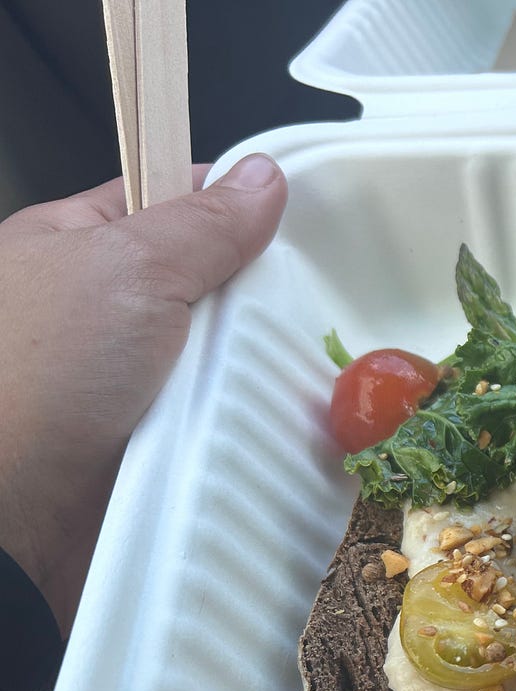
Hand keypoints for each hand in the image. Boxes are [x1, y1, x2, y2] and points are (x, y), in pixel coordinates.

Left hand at [0, 154, 286, 633]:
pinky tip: (285, 417)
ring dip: (257, 366)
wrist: (11, 510)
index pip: (161, 200)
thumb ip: (204, 224)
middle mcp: (97, 313)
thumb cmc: (38, 373)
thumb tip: (262, 177)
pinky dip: (250, 420)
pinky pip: (221, 419)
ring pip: (220, 357)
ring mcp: (127, 382)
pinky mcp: (154, 444)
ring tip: (309, 367)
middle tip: (305, 302)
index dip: (223, 203)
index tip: (286, 218)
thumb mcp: (130, 267)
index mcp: (70, 247)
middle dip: (254, 296)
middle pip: (204, 284)